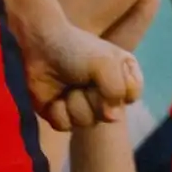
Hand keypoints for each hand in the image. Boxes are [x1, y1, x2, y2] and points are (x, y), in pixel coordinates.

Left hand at [25, 22, 143, 131]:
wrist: (39, 46)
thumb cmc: (76, 48)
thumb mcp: (106, 62)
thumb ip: (117, 89)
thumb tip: (111, 118)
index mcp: (122, 78)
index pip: (132, 97)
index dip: (119, 90)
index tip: (107, 71)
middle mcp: (106, 96)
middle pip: (110, 116)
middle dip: (93, 97)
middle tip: (82, 78)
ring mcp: (85, 107)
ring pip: (87, 122)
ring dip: (74, 102)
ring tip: (67, 85)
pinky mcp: (62, 116)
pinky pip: (66, 125)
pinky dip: (58, 110)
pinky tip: (54, 97)